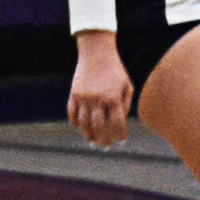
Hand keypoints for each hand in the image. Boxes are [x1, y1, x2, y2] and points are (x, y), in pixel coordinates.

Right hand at [67, 32, 131, 146]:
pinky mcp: (73, 95)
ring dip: (88, 135)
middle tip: (107, 146)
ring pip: (83, 124)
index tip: (122, 141)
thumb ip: (125, 104)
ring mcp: (83, 98)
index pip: (117, 122)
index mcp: (113, 97)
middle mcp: (97, 99)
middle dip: (103, 139)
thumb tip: (121, 122)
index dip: (120, 134)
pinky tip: (81, 129)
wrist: (97, 54)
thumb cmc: (115, 70)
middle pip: (98, 126)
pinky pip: (72, 115)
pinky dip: (76, 124)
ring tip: (94, 142)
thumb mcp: (126, 84)